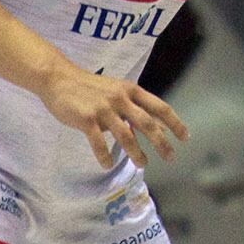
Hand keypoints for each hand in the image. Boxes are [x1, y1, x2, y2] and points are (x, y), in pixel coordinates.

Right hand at [39, 65, 188, 168]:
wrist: (59, 78)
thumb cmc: (90, 88)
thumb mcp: (117, 92)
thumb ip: (134, 109)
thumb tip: (158, 128)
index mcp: (131, 90)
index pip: (160, 107)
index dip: (175, 123)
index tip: (185, 138)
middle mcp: (120, 98)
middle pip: (147, 123)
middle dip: (161, 143)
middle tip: (170, 157)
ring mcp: (103, 108)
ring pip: (126, 135)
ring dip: (136, 153)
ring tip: (143, 164)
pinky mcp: (86, 119)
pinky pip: (98, 143)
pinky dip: (105, 156)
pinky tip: (108, 165)